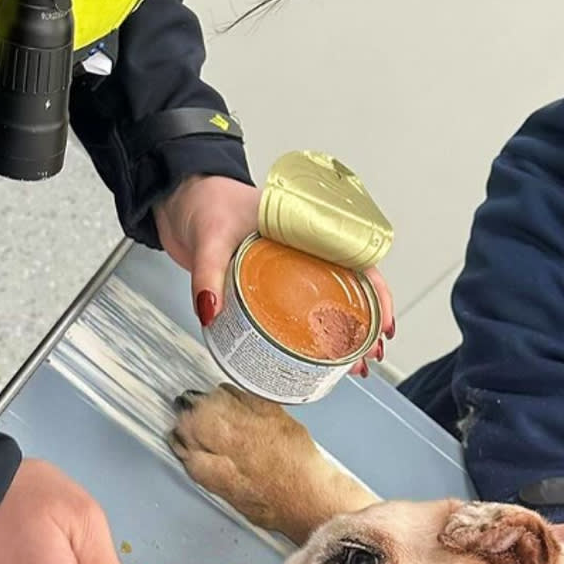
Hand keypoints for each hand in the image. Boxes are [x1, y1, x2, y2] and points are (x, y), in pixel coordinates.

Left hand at [155, 174, 395, 373]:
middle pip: (351, 286)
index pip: (356, 258)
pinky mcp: (273, 279)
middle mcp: (305, 245)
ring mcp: (291, 264)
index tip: (382, 325)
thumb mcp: (210, 238)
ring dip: (345, 332)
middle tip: (368, 358)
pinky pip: (304, 304)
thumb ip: (208, 274)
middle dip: (366, 324)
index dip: (376, 293)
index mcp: (305, 225)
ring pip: (332, 299)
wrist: (182, 198)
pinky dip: (316, 329)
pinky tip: (319, 353)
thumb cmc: (204, 203)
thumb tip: (211, 311)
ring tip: (351, 366)